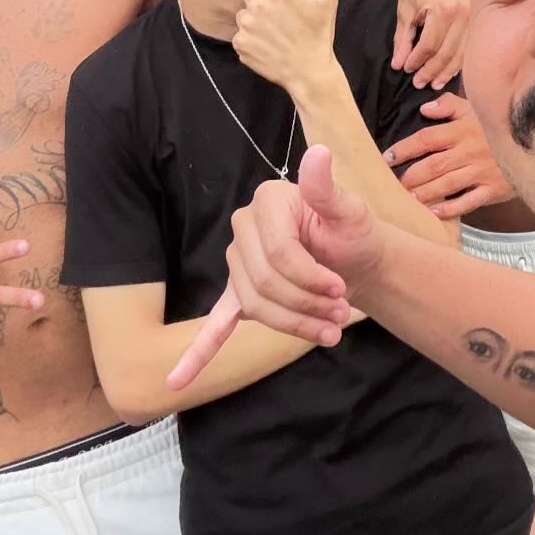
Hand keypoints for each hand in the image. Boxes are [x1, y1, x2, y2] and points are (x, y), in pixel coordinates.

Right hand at [166, 146, 383, 386]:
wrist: (356, 260)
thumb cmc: (353, 233)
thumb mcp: (350, 210)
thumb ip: (328, 188)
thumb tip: (318, 154)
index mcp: (268, 201)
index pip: (277, 252)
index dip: (309, 277)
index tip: (339, 289)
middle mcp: (244, 228)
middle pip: (264, 282)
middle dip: (305, 304)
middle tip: (339, 314)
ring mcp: (238, 263)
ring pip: (255, 306)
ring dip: (293, 324)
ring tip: (329, 330)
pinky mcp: (240, 293)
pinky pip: (217, 323)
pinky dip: (199, 353)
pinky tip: (179, 380)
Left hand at [233, 0, 345, 93]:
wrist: (309, 71)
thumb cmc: (319, 34)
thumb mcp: (327, 0)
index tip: (284, 0)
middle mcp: (257, 5)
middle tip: (277, 15)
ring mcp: (246, 26)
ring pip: (242, 13)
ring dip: (253, 20)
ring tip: (273, 32)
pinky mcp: (240, 44)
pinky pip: (239, 36)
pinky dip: (250, 41)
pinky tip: (267, 46)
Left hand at [384, 94, 515, 217]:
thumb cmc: (499, 125)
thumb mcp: (476, 107)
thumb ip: (449, 105)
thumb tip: (425, 108)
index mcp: (462, 130)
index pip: (426, 139)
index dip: (404, 149)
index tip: (388, 157)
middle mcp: (468, 151)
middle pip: (432, 165)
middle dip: (410, 176)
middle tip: (393, 184)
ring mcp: (480, 172)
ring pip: (445, 185)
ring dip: (424, 193)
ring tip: (407, 198)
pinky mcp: (492, 190)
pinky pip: (467, 202)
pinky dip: (449, 209)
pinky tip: (433, 212)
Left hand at [391, 0, 469, 87]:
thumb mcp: (405, 11)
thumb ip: (403, 40)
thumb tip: (399, 65)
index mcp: (443, 9)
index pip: (430, 45)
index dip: (418, 61)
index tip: (407, 70)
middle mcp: (462, 13)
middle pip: (447, 52)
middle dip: (432, 71)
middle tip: (419, 84)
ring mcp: (472, 14)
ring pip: (461, 51)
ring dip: (447, 70)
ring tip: (435, 83)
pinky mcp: (475, 15)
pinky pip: (468, 44)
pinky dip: (458, 59)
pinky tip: (449, 71)